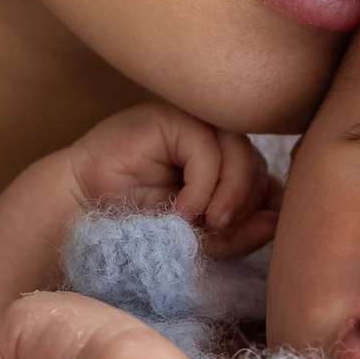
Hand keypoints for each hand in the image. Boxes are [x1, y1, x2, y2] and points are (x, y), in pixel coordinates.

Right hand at [62, 105, 277, 251]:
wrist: (81, 215)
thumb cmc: (136, 227)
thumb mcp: (199, 240)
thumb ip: (240, 232)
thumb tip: (278, 220)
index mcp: (225, 167)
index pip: (268, 180)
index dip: (266, 209)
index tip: (245, 236)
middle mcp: (214, 141)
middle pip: (258, 164)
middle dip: (246, 203)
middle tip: (220, 230)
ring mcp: (193, 124)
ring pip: (240, 150)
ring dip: (230, 193)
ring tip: (206, 222)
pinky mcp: (169, 117)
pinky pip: (207, 147)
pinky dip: (203, 184)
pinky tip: (183, 208)